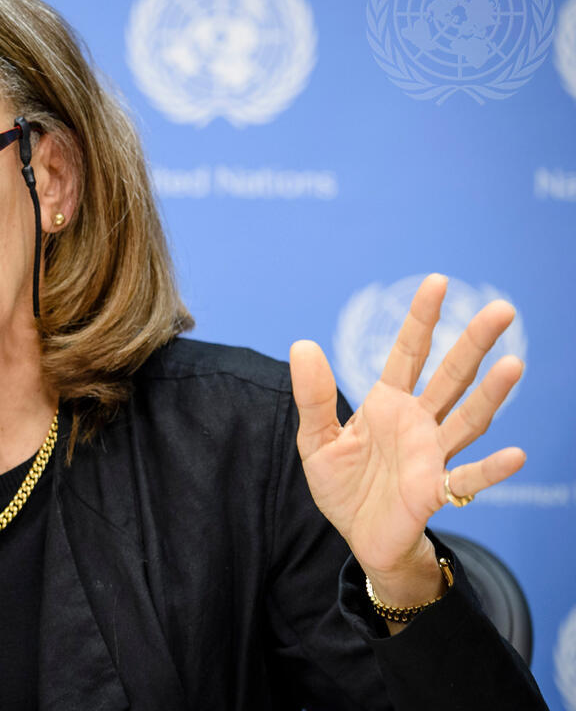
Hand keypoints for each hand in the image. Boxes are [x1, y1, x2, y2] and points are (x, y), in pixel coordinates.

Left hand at [289, 274, 524, 605]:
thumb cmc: (343, 485)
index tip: (438, 282)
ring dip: (491, 394)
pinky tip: (516, 455)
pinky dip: (492, 469)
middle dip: (474, 343)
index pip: (408, 353)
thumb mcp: (316, 439)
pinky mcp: (436, 490)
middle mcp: (418, 422)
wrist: (359, 536)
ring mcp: (432, 454)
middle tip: (502, 310)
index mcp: (387, 404)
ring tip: (513, 365)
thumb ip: (313, 396)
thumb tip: (303, 344)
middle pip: (451, 376)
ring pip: (468, 418)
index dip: (422, 319)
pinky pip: (468, 478)